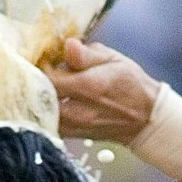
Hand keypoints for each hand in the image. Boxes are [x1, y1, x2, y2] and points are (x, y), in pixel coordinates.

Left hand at [43, 39, 158, 144]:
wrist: (145, 118)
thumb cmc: (131, 84)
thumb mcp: (114, 60)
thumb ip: (87, 54)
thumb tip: (68, 45)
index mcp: (89, 87)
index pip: (46, 76)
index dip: (38, 65)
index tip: (43, 58)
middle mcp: (78, 110)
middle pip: (38, 95)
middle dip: (36, 81)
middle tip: (41, 70)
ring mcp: (74, 126)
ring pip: (40, 110)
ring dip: (39, 96)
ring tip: (48, 84)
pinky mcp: (72, 135)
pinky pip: (48, 121)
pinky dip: (45, 109)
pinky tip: (51, 98)